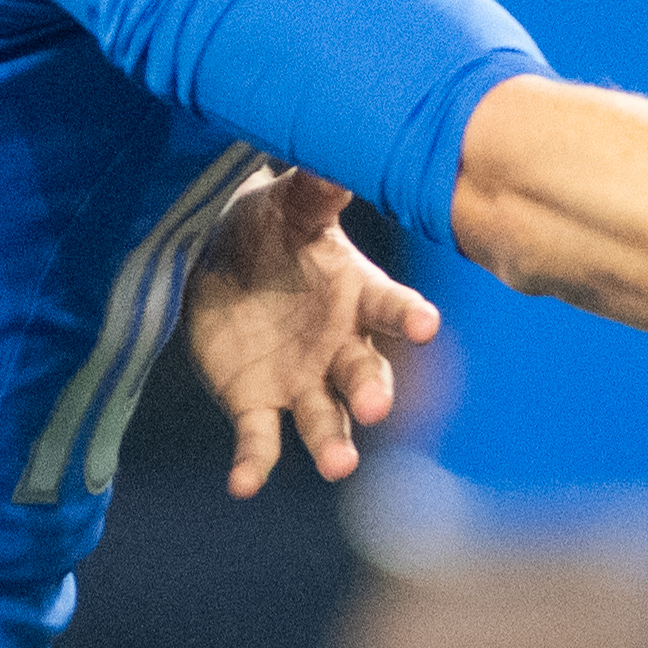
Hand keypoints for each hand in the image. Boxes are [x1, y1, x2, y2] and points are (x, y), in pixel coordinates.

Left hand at [180, 162, 437, 495]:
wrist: (223, 259)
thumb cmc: (271, 226)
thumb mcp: (289, 205)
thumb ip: (315, 193)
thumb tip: (338, 161)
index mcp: (357, 296)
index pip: (391, 309)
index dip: (409, 318)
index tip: (425, 326)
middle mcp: (339, 348)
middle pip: (365, 375)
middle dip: (372, 392)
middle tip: (376, 408)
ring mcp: (302, 382)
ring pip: (326, 420)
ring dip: (333, 444)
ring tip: (338, 464)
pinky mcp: (258, 405)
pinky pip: (261, 439)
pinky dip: (254, 463)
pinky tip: (243, 485)